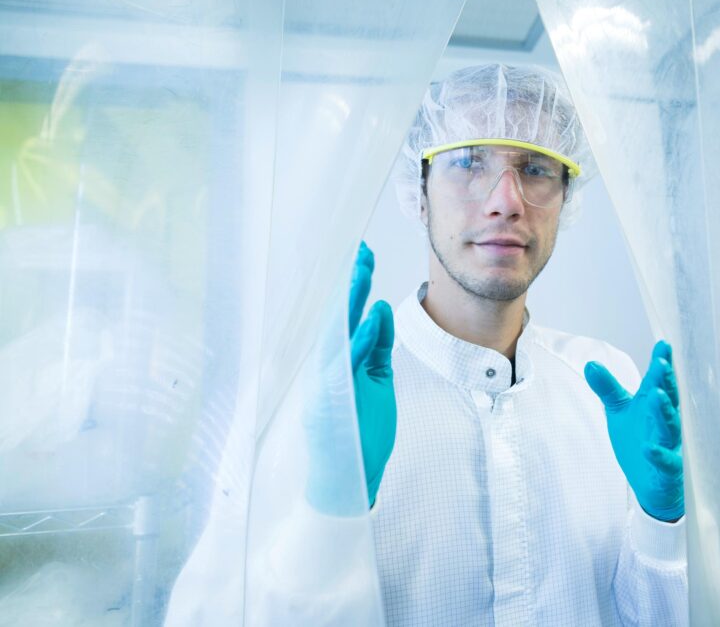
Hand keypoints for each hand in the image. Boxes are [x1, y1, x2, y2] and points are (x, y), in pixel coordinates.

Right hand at [305, 242, 396, 514]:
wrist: (345, 480)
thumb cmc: (361, 431)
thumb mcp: (375, 380)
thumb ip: (377, 346)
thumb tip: (380, 308)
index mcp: (336, 360)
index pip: (345, 315)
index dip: (354, 285)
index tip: (363, 255)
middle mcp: (327, 366)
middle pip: (339, 315)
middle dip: (351, 282)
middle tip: (362, 250)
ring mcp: (328, 381)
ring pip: (340, 332)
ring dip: (352, 300)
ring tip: (362, 269)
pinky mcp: (336, 398)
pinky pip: (349, 362)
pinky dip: (360, 338)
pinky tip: (369, 315)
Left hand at [584, 341, 683, 521]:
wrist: (651, 486)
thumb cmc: (639, 441)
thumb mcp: (620, 412)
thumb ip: (608, 388)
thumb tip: (590, 363)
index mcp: (655, 406)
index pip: (660, 381)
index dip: (662, 364)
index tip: (663, 344)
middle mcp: (665, 423)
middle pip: (668, 399)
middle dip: (666, 381)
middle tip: (661, 363)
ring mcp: (670, 446)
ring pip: (670, 427)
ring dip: (665, 412)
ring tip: (657, 396)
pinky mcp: (668, 470)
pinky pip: (665, 462)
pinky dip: (658, 455)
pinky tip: (648, 448)